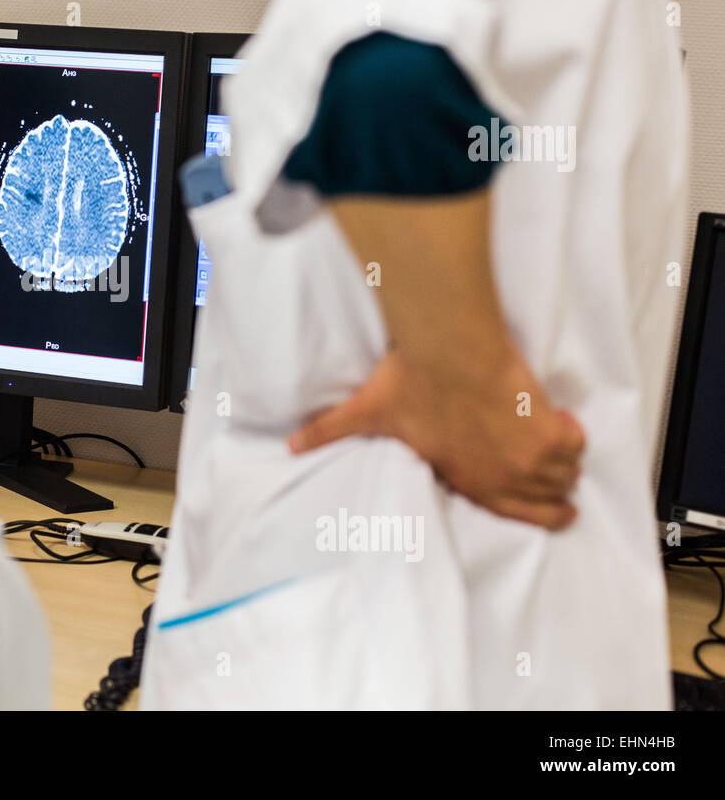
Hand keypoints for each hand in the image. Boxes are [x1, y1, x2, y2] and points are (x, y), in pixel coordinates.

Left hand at [287, 347, 584, 529]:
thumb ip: (328, 433)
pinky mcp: (549, 426)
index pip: (518, 518)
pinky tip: (555, 414)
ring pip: (568, 472)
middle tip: (545, 469)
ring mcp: (529, 456)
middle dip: (551, 488)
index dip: (533, 512)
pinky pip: (578, 442)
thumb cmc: (407, 382)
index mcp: (468, 481)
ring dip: (560, 458)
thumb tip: (289, 445)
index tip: (538, 500)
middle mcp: (503, 478)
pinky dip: (571, 430)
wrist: (446, 350)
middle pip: (553, 501)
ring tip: (546, 438)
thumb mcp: (364, 414)